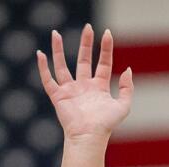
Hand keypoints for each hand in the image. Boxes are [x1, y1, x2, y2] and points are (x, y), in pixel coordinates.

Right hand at [37, 25, 132, 142]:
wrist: (89, 137)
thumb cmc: (106, 125)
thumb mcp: (123, 106)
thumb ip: (127, 88)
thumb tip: (127, 70)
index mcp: (99, 87)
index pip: (103, 63)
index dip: (105, 48)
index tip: (107, 33)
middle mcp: (84, 87)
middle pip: (83, 60)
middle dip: (85, 44)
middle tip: (87, 27)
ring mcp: (70, 91)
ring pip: (62, 66)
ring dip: (58, 50)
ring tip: (56, 33)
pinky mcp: (58, 97)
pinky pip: (48, 80)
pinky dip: (43, 67)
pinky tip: (40, 54)